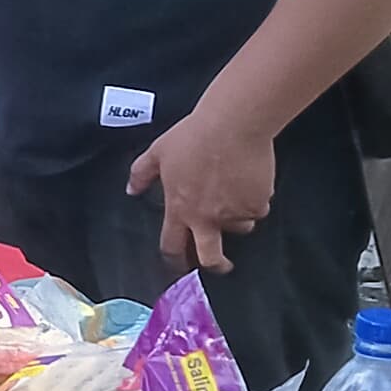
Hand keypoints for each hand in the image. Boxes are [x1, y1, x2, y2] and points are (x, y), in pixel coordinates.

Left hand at [131, 100, 276, 274]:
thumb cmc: (195, 135)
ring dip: (238, 217)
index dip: (175, 258)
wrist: (233, 124)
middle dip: (214, 266)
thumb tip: (132, 189)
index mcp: (180, 208)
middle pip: (210, 257)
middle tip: (219, 265)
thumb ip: (141, 173)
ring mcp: (235, 213)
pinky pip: (259, 208)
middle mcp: (207, 218)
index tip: (181, 262)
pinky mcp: (258, 203)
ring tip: (234, 191)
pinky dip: (256, 199)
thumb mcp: (158, 151)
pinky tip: (249, 179)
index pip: (172, 245)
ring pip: (240, 227)